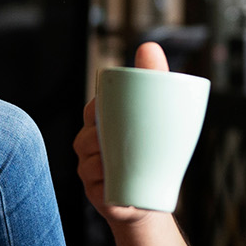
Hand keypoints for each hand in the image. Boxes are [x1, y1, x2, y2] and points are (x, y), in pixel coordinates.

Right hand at [74, 41, 173, 226]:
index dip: (98, 109)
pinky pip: (93, 188)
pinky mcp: (98, 196)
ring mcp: (92, 173)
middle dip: (97, 135)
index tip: (111, 109)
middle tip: (120, 136)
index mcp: (103, 126)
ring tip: (120, 161)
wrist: (153, 200)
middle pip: (86, 136)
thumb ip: (154, 79)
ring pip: (87, 162)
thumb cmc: (155, 152)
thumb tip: (148, 45)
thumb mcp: (160, 114)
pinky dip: (102, 184)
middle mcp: (92, 148)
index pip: (92, 111)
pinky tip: (112, 182)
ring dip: (101, 160)